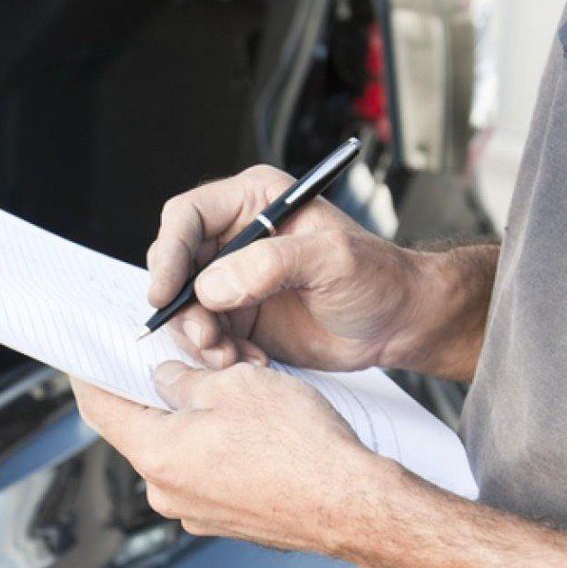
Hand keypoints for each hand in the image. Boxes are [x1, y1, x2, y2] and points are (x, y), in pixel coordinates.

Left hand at [72, 362, 380, 550]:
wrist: (353, 505)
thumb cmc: (300, 446)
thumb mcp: (234, 384)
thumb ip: (185, 379)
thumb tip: (166, 379)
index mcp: (157, 455)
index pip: (99, 408)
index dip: (90, 373)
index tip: (84, 353)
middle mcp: (166, 493)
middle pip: (141, 429)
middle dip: (157, 392)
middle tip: (180, 359)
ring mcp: (196, 512)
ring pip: (179, 450)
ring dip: (194, 419)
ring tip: (233, 392)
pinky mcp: (226, 520)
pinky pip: (207, 473)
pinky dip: (217, 446)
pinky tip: (252, 428)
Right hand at [144, 164, 494, 379]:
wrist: (400, 322)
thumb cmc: (379, 277)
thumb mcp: (333, 260)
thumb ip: (271, 264)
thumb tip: (211, 286)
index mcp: (254, 203)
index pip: (187, 218)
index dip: (168, 253)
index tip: (166, 293)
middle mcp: (236, 239)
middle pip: (176, 267)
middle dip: (183, 308)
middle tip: (207, 339)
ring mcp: (234, 281)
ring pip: (186, 309)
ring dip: (201, 340)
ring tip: (234, 359)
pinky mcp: (239, 318)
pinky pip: (207, 339)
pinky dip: (220, 357)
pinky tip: (253, 364)